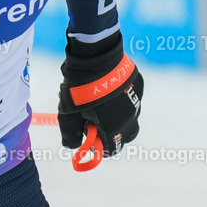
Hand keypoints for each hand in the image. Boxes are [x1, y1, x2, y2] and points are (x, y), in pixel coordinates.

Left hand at [58, 34, 142, 157]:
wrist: (94, 58)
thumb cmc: (79, 89)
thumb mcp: (68, 115)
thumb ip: (70, 135)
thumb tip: (72, 146)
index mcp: (114, 127)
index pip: (112, 149)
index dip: (100, 147)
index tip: (90, 139)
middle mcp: (130, 117)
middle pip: (125, 135)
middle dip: (113, 133)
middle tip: (97, 123)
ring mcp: (136, 100)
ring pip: (130, 116)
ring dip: (118, 115)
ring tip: (101, 102)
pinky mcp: (138, 85)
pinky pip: (131, 98)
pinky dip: (121, 99)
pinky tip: (109, 88)